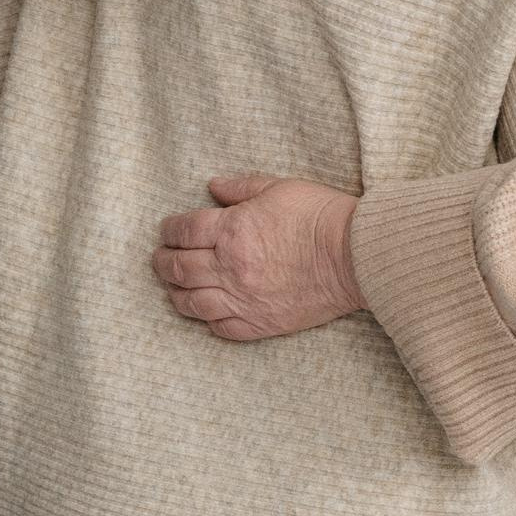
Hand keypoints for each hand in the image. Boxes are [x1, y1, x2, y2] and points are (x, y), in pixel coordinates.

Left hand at [153, 174, 364, 340]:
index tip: (167, 230)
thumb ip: (241, 187)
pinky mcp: (263, 323)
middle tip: (159, 259)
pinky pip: (223, 328)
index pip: (183, 231)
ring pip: (193, 303)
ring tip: (173, 289)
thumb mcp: (279, 187)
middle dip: (162, 262)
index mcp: (231, 230)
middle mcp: (230, 267)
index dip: (169, 230)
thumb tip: (212, 186)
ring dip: (176, 295)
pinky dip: (208, 322)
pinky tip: (207, 314)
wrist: (356, 256)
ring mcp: (244, 299)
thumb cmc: (320, 216)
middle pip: (178, 268)